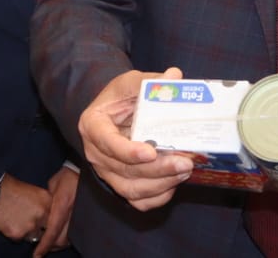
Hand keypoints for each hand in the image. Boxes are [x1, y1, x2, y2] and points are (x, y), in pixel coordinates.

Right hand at [0, 174, 49, 242]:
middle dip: (40, 228)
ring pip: (34, 236)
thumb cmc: (10, 188)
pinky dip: (16, 233)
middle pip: (47, 229)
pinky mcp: (18, 234)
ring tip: (17, 220)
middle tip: (29, 222)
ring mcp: (31, 225)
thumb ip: (43, 204)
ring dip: (28, 231)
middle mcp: (42, 214)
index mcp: (48, 201)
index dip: (49, 221)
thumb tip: (47, 216)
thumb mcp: (34, 191)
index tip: (45, 223)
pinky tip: (10, 222)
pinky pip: (20, 239)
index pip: (56, 218)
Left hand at [33, 166, 77, 256]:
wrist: (83, 172)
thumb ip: (46, 203)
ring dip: (57, 244)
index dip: (44, 244)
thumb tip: (41, 217)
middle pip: (61, 239)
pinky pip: (74, 234)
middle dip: (50, 247)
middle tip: (39, 249)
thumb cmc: (65, 177)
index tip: (37, 254)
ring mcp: (80, 217)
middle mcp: (73, 213)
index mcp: (62, 205)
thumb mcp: (52, 186)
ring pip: (69, 240)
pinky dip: (65, 239)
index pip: (52, 230)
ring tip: (47, 244)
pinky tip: (58, 238)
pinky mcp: (84, 219)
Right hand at [78, 67, 193, 210]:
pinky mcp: (120, 184)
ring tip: (185, 171)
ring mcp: (107, 173)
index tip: (151, 152)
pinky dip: (157, 197)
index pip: (107, 143)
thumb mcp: (130, 83)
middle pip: (124, 170)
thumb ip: (150, 82)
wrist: (113, 114)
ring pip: (131, 190)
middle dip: (157, 169)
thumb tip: (174, 76)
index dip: (128, 151)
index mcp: (93, 126)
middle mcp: (96, 154)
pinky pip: (137, 200)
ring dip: (161, 184)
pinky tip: (175, 183)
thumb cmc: (119, 98)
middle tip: (185, 162)